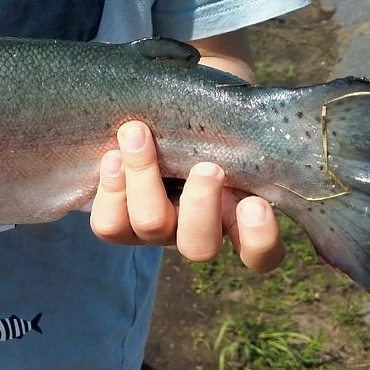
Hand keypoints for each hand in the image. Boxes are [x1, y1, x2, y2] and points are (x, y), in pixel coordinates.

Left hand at [90, 121, 284, 270]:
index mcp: (236, 216)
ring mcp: (155, 232)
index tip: (255, 205)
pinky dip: (110, 189)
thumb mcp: (228, 122)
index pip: (262, 254)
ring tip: (137, 134)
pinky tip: (113, 155)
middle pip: (199, 246)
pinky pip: (108, 225)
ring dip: (144, 179)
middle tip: (207, 167)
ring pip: (150, 225)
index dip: (259, 239)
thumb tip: (244, 115)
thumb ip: (238, 130)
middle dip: (201, 203)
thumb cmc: (204, 118)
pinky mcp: (117, 225)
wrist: (155, 117)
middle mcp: (196, 232)